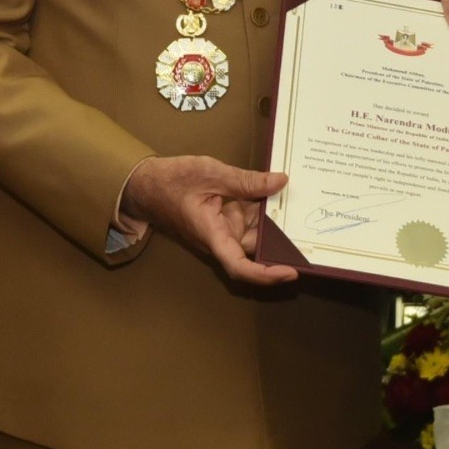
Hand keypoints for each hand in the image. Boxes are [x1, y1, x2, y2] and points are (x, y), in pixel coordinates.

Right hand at [119, 155, 297, 285]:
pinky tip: (273, 191)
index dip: (266, 275)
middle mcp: (219, 239)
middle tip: (302, 216)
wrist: (145, 183)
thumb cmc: (171, 181)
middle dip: (277, 235)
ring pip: (253, 232)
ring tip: (289, 195)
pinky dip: (259, 208)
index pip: (240, 267)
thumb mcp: (210, 173)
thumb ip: (246, 180)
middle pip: (254, 248)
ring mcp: (221, 231)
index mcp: (212, 235)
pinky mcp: (223, 221)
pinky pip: (246, 220)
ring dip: (268, 216)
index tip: (291, 271)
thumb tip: (281, 181)